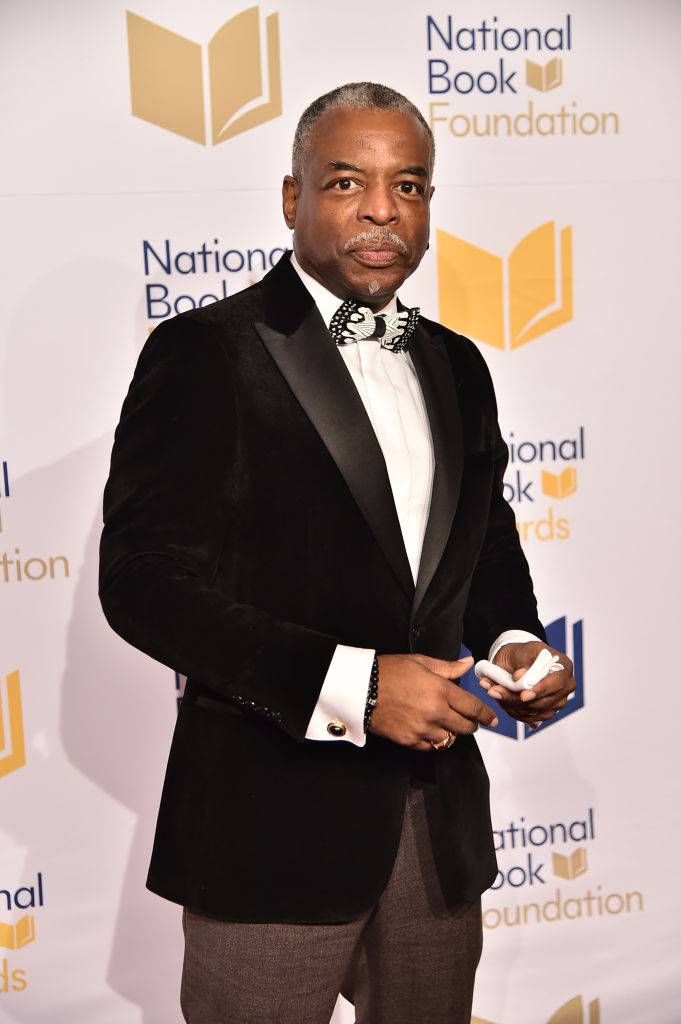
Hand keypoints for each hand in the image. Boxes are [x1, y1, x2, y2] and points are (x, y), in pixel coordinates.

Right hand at [369, 654, 498, 750]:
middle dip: (472, 726)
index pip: (472, 707)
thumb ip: (448, 667)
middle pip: (464, 727)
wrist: (361, 688)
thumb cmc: (390, 670)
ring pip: (448, 739)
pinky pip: (429, 747)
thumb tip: (469, 663)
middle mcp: (435, 712)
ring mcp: (422, 729)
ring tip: (447, 727)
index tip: (493, 720)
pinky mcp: (409, 740)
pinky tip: (430, 733)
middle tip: (472, 724)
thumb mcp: (421, 662)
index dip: (486, 715)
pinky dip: (433, 742)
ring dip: (451, 734)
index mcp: (441, 691)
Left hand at [478, 641, 574, 727]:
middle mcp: (565, 687)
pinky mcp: (546, 712)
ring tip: (492, 691)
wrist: (517, 661)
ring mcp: (557, 702)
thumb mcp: (523, 651)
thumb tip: (520, 676)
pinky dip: (512, 710)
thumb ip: (522, 662)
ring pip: (533, 712)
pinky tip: (500, 699)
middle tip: (494, 691)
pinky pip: (528, 717)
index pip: (557, 683)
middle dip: (516, 699)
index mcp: (564, 667)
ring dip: (510, 704)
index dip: (540, 691)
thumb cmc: (523, 653)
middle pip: (543, 702)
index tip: (523, 695)